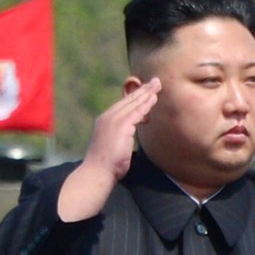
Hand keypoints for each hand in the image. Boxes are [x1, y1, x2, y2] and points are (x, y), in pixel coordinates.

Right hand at [58, 78, 159, 221]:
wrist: (97, 172)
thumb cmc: (106, 165)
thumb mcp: (114, 146)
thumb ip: (121, 137)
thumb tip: (129, 136)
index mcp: (105, 121)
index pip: (123, 105)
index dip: (135, 97)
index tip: (146, 91)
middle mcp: (107, 117)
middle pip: (128, 100)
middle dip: (142, 90)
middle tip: (155, 81)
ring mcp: (113, 120)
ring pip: (133, 103)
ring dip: (146, 94)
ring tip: (157, 85)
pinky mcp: (120, 125)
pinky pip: (136, 112)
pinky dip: (146, 104)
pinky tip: (154, 98)